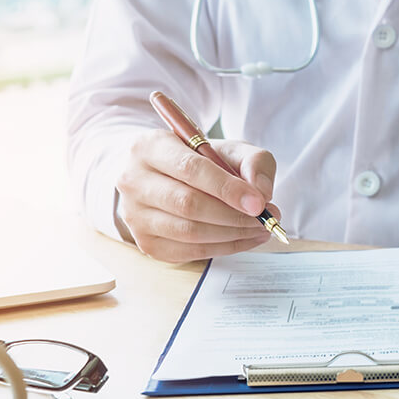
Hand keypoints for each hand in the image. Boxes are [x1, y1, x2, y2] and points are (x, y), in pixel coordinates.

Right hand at [115, 129, 279, 262]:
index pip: (190, 169)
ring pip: (188, 232)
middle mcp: (133, 180)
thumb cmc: (200, 160)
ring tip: (260, 228)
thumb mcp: (229, 148)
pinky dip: (223, 248)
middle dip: (234, 215)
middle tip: (266, 218)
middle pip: (188, 204)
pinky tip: (244, 239)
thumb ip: (253, 162)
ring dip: (232, 234)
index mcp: (149, 146)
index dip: (227, 188)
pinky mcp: (145, 242)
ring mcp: (135, 215)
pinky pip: (189, 251)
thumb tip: (261, 193)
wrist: (166, 176)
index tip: (259, 203)